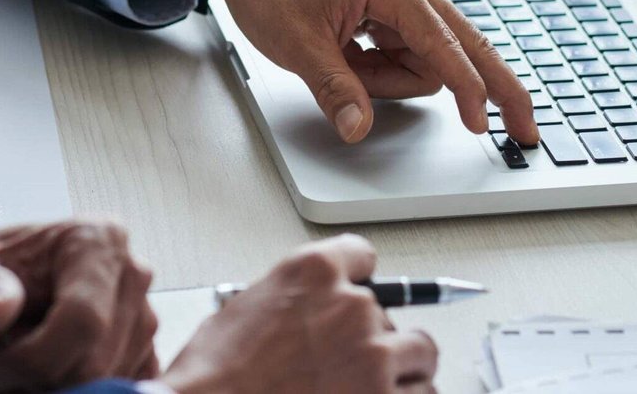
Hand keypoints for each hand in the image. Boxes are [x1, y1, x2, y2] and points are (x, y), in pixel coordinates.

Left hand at [0, 218, 157, 391]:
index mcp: (97, 239)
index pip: (83, 320)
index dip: (35, 359)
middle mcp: (133, 273)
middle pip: (96, 361)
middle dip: (44, 376)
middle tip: (10, 357)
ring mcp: (145, 313)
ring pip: (109, 382)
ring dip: (60, 384)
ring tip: (31, 354)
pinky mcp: (145, 350)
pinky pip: (122, 388)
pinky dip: (84, 390)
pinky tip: (55, 367)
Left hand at [129, 0, 537, 144]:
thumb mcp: (296, 46)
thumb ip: (334, 90)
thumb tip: (357, 129)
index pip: (444, 47)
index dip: (466, 90)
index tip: (481, 124)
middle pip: (470, 46)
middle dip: (494, 88)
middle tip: (525, 128)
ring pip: (430, 61)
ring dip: (393, 80)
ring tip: (345, 64)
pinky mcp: (398, 11)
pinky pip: (412, 55)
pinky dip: (388, 71)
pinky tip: (354, 58)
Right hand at [161, 235, 437, 393]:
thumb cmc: (216, 377)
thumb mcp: (246, 309)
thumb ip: (293, 300)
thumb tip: (307, 315)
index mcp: (314, 272)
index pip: (362, 256)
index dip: (359, 279)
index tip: (361, 291)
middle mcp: (351, 306)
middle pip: (391, 315)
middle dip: (373, 338)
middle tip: (348, 362)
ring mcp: (373, 355)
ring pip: (420, 354)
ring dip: (402, 371)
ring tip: (378, 386)